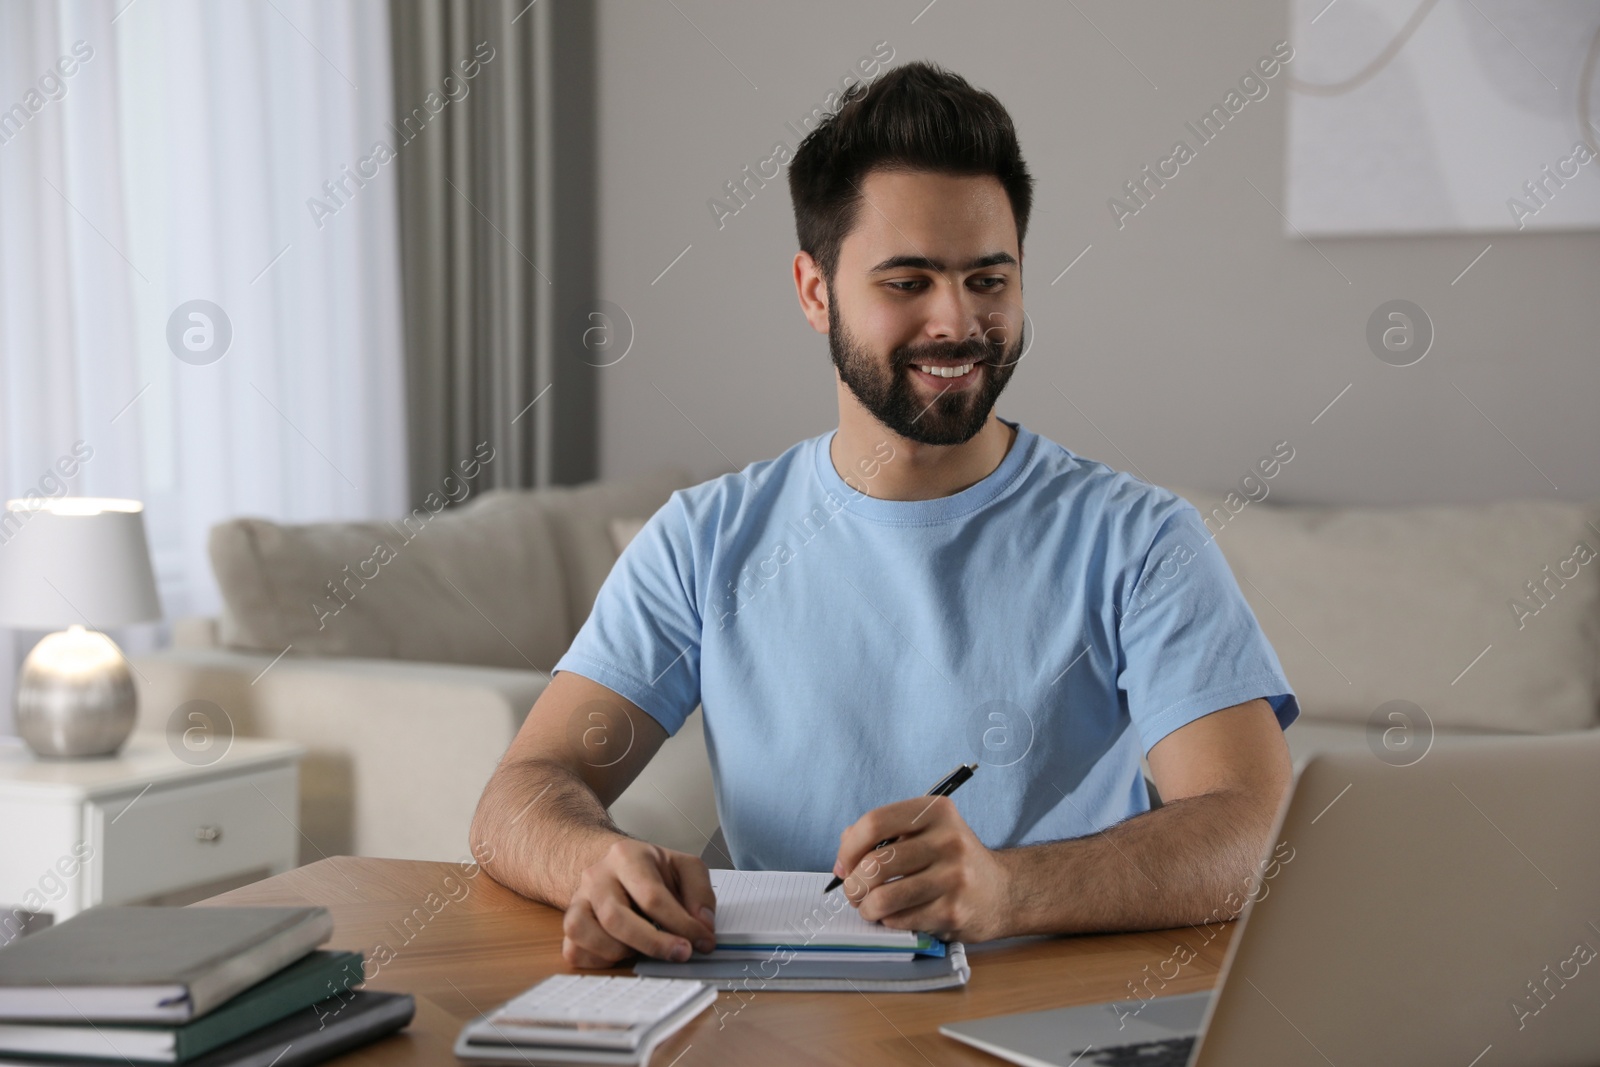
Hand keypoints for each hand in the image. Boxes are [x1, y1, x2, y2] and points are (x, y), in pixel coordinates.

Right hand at [562, 838, 716, 967]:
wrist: (613, 867)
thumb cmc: (651, 871)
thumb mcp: (683, 868)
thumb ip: (700, 892)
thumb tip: (703, 926)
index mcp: (627, 856)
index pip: (652, 895)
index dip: (681, 924)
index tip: (703, 941)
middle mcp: (596, 876)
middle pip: (616, 918)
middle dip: (653, 944)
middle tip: (681, 954)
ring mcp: (578, 900)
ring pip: (585, 933)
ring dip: (620, 952)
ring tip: (642, 950)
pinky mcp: (569, 923)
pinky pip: (574, 950)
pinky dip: (598, 961)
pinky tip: (621, 954)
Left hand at [833, 795, 1009, 942]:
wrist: (1002, 892)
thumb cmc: (952, 860)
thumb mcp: (926, 831)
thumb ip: (883, 833)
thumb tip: (844, 857)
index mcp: (935, 811)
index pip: (873, 823)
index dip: (848, 848)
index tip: (844, 864)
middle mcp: (947, 840)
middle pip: (874, 864)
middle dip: (853, 884)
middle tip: (854, 892)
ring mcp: (952, 877)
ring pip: (883, 897)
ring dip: (866, 907)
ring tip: (870, 906)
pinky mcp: (952, 911)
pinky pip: (899, 920)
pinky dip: (887, 921)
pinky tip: (895, 915)